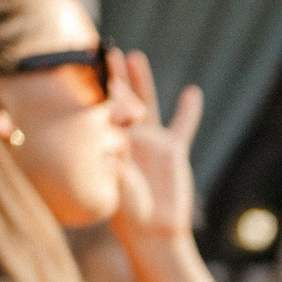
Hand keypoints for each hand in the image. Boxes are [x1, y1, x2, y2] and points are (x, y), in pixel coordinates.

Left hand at [109, 48, 203, 242]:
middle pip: (120, 99)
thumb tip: (110, 159)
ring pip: (146, 104)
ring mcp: (151, 143)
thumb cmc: (130, 215)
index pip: (102, 112)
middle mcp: (128, 138)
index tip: (90, 69)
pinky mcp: (173, 151)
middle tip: (104, 50)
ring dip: (141, 80)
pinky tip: (192, 93)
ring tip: (135, 56)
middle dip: (112, 75)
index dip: (98, 92)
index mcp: (109, 144)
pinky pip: (183, 126)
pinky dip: (189, 111)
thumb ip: (118, 173)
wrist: (155, 231)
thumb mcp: (120, 192)